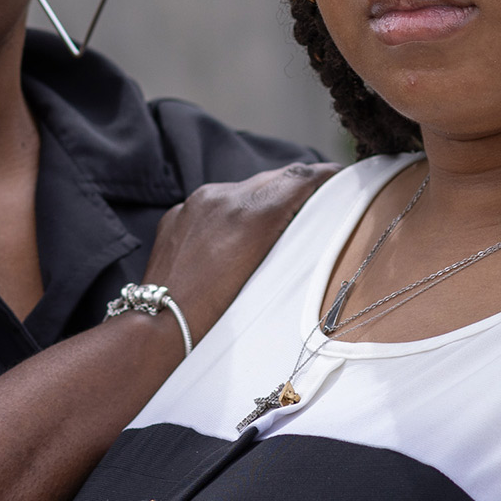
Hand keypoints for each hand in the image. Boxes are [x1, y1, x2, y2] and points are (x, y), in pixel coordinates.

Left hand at [142, 162, 339, 344]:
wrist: (161, 327)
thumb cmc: (219, 318)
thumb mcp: (267, 278)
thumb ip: (288, 241)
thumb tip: (303, 222)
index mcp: (252, 213)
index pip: (299, 178)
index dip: (325, 174)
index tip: (340, 175)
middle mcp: (224, 198)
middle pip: (274, 178)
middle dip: (297, 185)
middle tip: (318, 197)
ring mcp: (197, 203)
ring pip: (243, 189)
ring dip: (262, 199)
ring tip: (275, 223)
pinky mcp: (178, 213)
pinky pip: (213, 204)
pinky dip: (230, 213)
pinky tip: (232, 239)